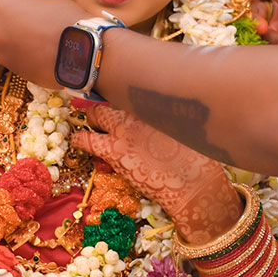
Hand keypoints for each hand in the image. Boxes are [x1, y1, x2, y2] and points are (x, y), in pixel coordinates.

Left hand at [0, 0, 82, 87]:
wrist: (81, 52)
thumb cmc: (66, 17)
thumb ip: (24, 0)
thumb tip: (22, 5)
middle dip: (4, 19)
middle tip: (27, 19)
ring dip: (12, 37)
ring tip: (36, 38)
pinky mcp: (8, 68)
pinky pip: (10, 55)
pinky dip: (20, 53)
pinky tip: (39, 51)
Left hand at [71, 105, 240, 242]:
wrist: (195, 185)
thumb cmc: (200, 160)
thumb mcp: (190, 129)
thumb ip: (174, 118)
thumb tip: (166, 117)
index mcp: (158, 103)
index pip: (132, 90)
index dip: (125, 94)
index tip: (123, 96)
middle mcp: (139, 111)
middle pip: (113, 98)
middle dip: (106, 101)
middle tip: (101, 107)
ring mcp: (125, 130)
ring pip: (97, 114)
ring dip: (92, 116)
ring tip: (88, 118)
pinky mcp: (114, 151)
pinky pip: (87, 139)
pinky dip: (79, 138)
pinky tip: (77, 140)